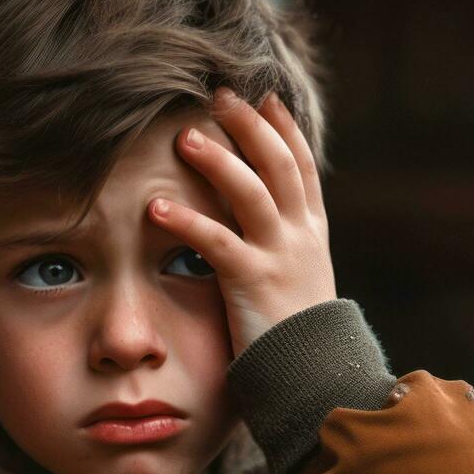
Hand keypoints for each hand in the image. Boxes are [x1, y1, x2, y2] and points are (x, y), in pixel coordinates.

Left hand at [150, 87, 336, 359]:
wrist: (318, 379)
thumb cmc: (299, 337)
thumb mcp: (301, 281)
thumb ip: (285, 248)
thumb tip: (259, 224)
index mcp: (312, 232)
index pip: (301, 167)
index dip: (284, 129)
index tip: (264, 97)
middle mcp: (301, 236)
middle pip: (277, 164)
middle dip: (249, 125)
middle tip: (219, 95)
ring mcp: (280, 256)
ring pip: (251, 192)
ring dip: (218, 160)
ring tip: (185, 135)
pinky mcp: (253, 281)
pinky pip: (216, 241)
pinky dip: (185, 220)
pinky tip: (156, 207)